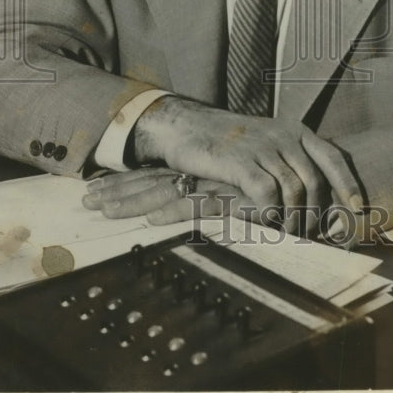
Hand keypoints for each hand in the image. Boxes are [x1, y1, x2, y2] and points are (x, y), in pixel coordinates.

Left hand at [82, 168, 256, 225]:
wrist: (306, 186)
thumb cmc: (273, 195)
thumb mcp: (235, 195)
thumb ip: (213, 202)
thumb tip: (188, 207)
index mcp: (201, 171)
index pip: (155, 175)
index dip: (125, 183)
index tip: (96, 190)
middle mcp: (204, 175)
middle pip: (152, 181)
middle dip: (118, 191)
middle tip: (86, 201)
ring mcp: (216, 185)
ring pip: (166, 191)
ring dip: (133, 201)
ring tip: (104, 210)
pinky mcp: (233, 200)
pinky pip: (197, 206)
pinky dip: (174, 212)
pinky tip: (152, 220)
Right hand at [132, 97, 362, 235]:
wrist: (188, 126)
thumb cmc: (229, 142)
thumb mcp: (266, 141)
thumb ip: (290, 160)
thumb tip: (316, 196)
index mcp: (295, 130)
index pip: (333, 156)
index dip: (348, 184)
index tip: (358, 209)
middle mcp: (283, 136)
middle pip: (314, 181)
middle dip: (315, 214)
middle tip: (308, 234)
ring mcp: (262, 147)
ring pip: (294, 191)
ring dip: (294, 219)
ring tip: (287, 233)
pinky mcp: (240, 162)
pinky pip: (267, 194)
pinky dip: (270, 214)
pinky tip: (265, 223)